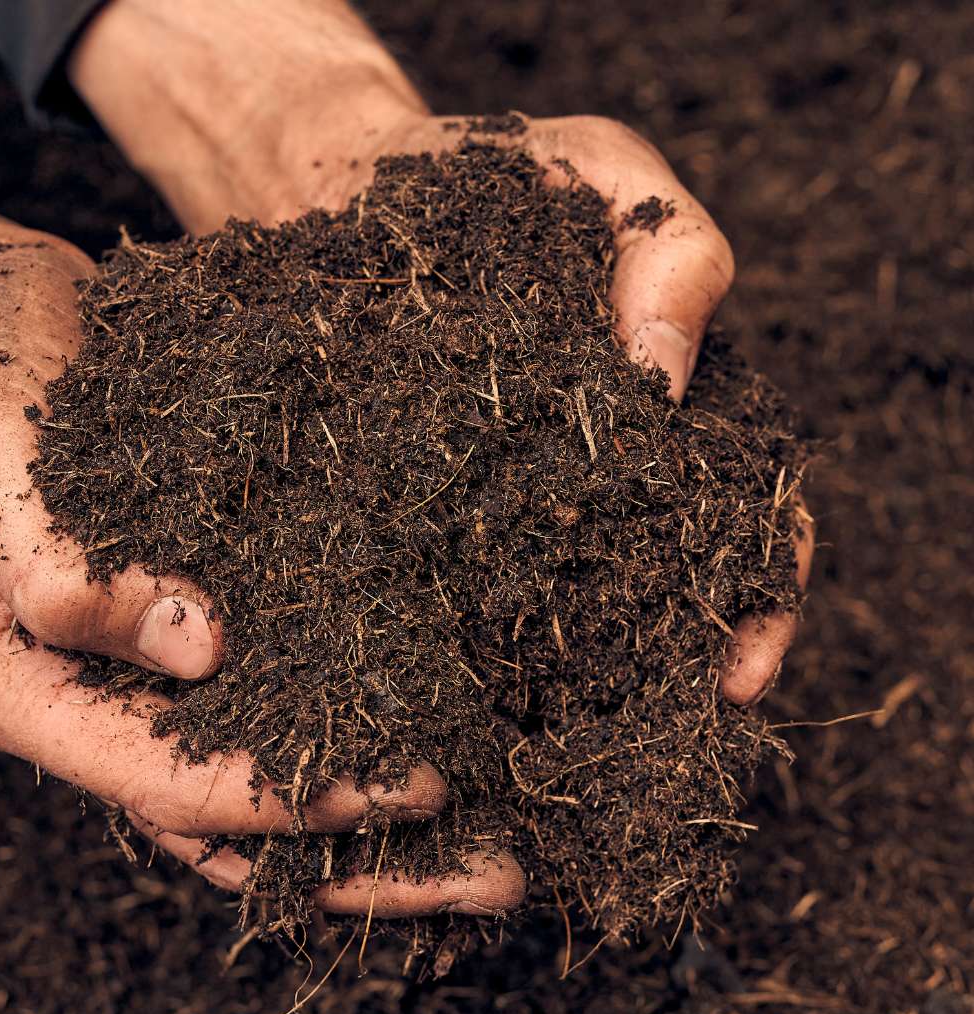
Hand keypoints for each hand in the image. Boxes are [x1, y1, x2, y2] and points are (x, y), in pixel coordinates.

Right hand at [0, 182, 523, 916]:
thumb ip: (72, 569)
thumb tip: (202, 651)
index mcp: (29, 691)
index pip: (159, 777)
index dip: (279, 793)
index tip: (401, 790)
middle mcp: (92, 703)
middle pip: (227, 810)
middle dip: (355, 841)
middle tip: (486, 871)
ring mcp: (141, 674)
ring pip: (260, 769)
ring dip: (366, 809)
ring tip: (483, 841)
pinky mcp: (188, 629)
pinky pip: (269, 704)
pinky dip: (341, 732)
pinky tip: (424, 739)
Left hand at [71, 0, 812, 702]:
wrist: (350, 182)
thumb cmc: (497, 172)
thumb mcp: (608, 176)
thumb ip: (673, 257)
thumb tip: (666, 381)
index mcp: (667, 412)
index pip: (749, 520)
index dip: (761, 598)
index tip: (741, 669)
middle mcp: (592, 473)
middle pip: (657, 591)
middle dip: (672, 671)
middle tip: (653, 740)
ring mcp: (499, 495)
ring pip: (552, 608)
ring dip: (566, 681)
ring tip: (553, 744)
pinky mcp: (410, 497)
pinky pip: (439, 575)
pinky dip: (450, 634)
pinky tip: (438, 685)